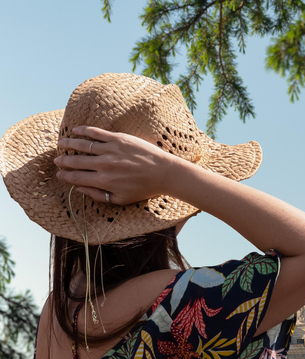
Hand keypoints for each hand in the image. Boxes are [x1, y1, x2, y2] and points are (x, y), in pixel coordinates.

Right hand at [54, 126, 177, 204]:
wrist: (164, 173)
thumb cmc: (144, 189)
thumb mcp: (121, 199)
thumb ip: (99, 195)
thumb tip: (80, 189)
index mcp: (104, 181)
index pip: (77, 178)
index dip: (65, 176)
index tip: (59, 174)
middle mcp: (104, 165)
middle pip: (76, 161)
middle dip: (63, 160)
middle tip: (56, 160)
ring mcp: (111, 150)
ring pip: (82, 145)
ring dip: (68, 144)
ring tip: (60, 143)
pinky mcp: (119, 138)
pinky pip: (96, 132)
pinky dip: (84, 130)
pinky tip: (75, 130)